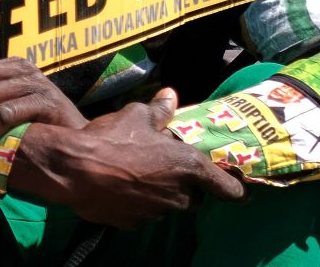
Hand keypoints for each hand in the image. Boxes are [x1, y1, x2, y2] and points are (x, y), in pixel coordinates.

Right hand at [12, 89, 245, 227]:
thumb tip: (171, 95)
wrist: (77, 170)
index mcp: (187, 167)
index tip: (242, 191)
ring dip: (160, 191)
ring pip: (167, 204)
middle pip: (193, 196)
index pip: (224, 186)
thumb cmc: (114, 138)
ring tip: (138, 171)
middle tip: (167, 166)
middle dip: (185, 185)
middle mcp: (178, 195)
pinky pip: (144, 211)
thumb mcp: (137, 115)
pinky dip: (139, 200)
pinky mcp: (136, 223)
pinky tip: (121, 184)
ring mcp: (157, 212)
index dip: (235, 188)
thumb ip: (159, 110)